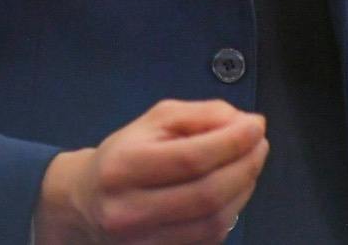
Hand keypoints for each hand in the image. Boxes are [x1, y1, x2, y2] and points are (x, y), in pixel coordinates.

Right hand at [33, 99, 267, 244]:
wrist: (88, 202)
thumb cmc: (126, 154)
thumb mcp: (156, 120)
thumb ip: (201, 115)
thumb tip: (245, 123)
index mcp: (123, 167)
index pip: (191, 158)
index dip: (232, 142)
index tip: (256, 125)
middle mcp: (130, 211)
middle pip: (206, 194)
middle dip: (245, 166)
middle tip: (260, 145)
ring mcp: (144, 242)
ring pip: (213, 223)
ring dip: (243, 190)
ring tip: (250, 164)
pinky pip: (209, 239)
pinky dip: (231, 212)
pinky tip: (235, 190)